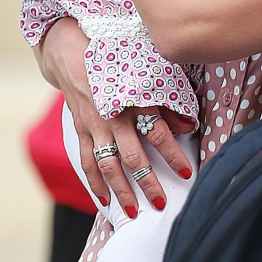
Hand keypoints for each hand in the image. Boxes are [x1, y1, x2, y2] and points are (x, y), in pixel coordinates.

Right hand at [36, 18, 193, 215]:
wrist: (71, 50)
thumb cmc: (116, 59)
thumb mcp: (146, 72)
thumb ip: (167, 102)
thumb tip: (190, 126)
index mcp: (133, 99)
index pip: (158, 133)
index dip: (173, 155)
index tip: (187, 174)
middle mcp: (113, 115)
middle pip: (133, 156)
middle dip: (148, 183)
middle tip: (161, 204)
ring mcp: (94, 125)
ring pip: (108, 165)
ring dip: (121, 191)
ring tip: (134, 212)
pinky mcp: (80, 129)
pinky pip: (87, 161)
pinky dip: (95, 182)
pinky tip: (104, 200)